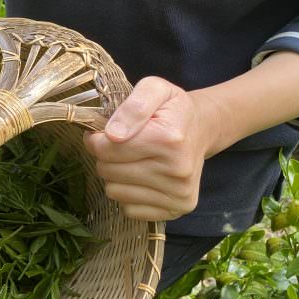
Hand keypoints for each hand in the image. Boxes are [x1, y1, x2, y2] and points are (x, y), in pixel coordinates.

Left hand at [84, 77, 219, 221]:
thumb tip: (112, 135)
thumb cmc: (173, 109)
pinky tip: (142, 178)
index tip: (102, 133)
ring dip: (116, 176)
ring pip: (114, 192)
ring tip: (132, 160)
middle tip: (119, 146)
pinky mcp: (178, 209)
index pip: (106, 149)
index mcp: (168, 139)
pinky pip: (129, 209)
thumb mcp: (154, 89)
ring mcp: (179, 193)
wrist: (202, 129)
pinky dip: (128, 194)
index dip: (96, 140)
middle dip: (106, 157)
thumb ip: (132, 106)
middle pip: (108, 171)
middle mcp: (177, 170)